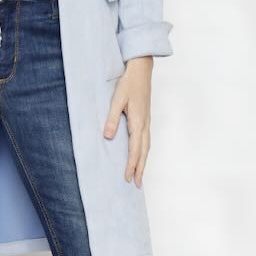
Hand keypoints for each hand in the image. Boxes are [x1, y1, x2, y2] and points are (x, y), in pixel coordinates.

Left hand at [102, 56, 151, 186]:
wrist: (141, 70)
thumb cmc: (129, 83)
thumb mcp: (117, 100)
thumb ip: (112, 119)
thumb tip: (108, 137)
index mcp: (138, 122)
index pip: (135, 149)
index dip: (132, 165)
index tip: (128, 178)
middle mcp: (145, 124)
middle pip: (144, 152)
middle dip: (140, 169)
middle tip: (137, 185)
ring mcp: (147, 122)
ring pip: (147, 147)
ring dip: (143, 162)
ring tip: (140, 175)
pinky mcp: (145, 119)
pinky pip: (146, 140)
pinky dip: (144, 152)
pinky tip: (140, 155)